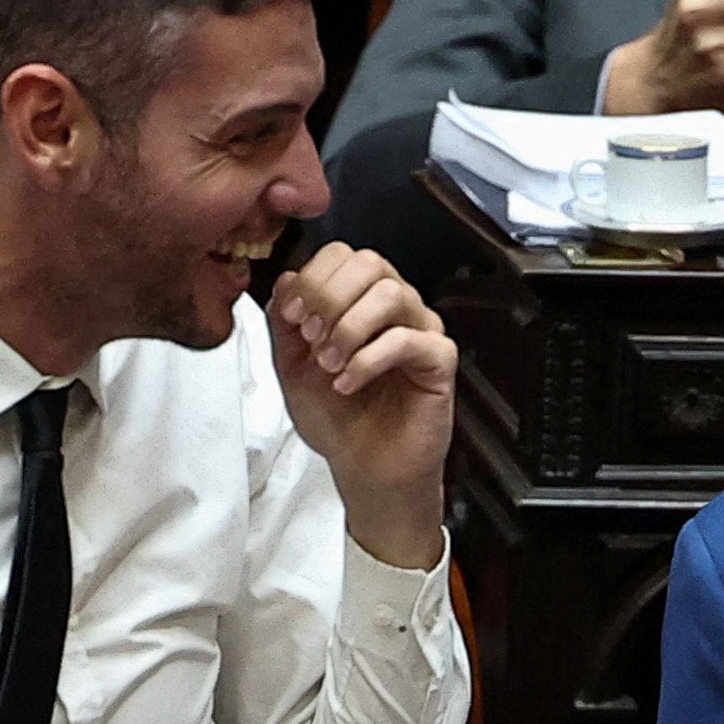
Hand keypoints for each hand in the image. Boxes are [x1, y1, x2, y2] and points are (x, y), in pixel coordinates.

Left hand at [270, 244, 454, 570]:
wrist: (364, 469)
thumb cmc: (337, 419)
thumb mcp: (291, 366)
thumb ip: (284, 321)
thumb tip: (289, 279)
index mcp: (359, 299)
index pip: (342, 255)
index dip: (313, 278)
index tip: (291, 315)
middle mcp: (394, 307)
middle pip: (369, 263)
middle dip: (329, 297)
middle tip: (311, 337)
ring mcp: (420, 330)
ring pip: (390, 294)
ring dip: (349, 328)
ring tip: (329, 365)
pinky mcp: (439, 360)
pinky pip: (409, 340)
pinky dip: (370, 360)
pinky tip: (348, 383)